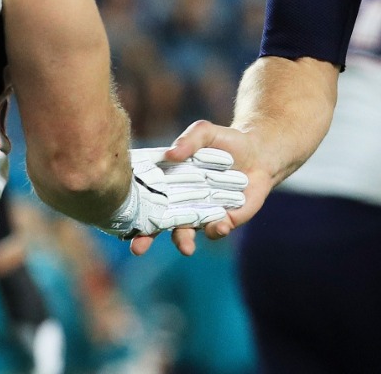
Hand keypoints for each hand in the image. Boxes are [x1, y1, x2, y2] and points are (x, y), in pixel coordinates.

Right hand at [130, 119, 272, 256]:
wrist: (259, 152)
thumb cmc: (226, 141)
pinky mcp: (224, 220)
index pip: (145, 198)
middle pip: (157, 224)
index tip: (120, 220)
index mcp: (168, 182)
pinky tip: (220, 224)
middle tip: (137, 248)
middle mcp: (180, 202)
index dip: (131, 210)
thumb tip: (170, 154)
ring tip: (185, 246)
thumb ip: (188, 140)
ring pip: (185, 234)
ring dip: (182, 241)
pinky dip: (215, 229)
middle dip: (145, 238)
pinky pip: (215, 230)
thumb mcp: (205, 132)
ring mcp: (200, 214)